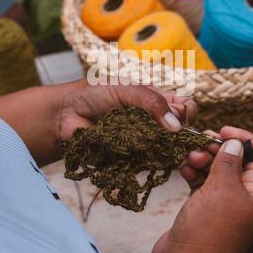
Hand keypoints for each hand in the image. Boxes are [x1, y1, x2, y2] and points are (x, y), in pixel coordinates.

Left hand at [0, 80, 196, 166]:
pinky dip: (153, 161)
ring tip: (155, 146)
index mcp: (157, 100)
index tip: (179, 115)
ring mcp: (147, 141)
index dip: (187, 112)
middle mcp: (155, 121)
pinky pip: (152, 163)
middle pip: (181, 131)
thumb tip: (176, 126)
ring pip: (170, 150)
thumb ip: (152, 102)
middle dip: (180, 134)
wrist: (66, 115)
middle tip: (166, 133)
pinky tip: (146, 155)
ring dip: (168, 150)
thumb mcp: (127, 89)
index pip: (186, 107)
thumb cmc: (95, 94)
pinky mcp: (134, 159)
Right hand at [147, 127, 252, 252]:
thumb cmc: (209, 231)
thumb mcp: (223, 189)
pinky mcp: (201, 207)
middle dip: (218, 149)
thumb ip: (230, 161)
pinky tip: (183, 170)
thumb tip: (236, 143)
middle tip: (201, 143)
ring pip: (215, 170)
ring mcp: (220, 203)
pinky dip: (192, 172)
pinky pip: (200, 181)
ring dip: (202, 159)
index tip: (225, 131)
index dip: (246, 141)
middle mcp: (241, 197)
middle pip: (235, 161)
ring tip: (189, 159)